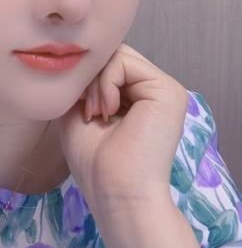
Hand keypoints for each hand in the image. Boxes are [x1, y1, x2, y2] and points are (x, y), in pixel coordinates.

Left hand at [57, 43, 187, 213]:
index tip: (80, 110)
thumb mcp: (79, 112)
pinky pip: (124, 61)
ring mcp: (165, 90)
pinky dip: (106, 82)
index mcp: (139, 100)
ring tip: (97, 113)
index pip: (108, 66)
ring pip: (117, 55)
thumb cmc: (95, 163)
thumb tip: (81, 56)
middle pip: (113, 56)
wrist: (116, 192)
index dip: (87, 80)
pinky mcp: (168, 90)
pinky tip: (108, 110)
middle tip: (88, 111)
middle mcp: (155, 93)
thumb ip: (84, 82)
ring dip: (96, 83)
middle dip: (91, 79)